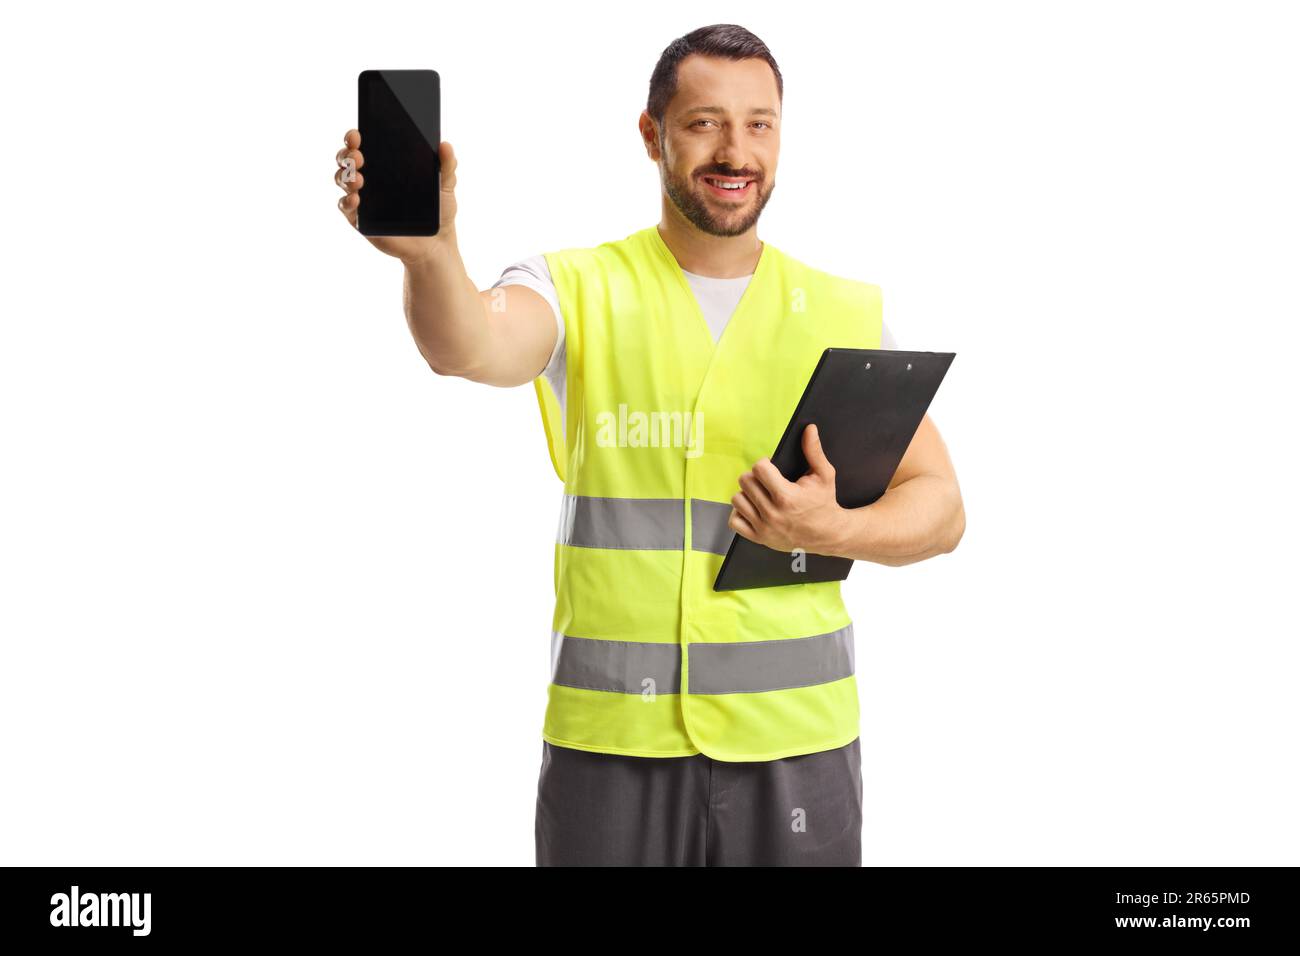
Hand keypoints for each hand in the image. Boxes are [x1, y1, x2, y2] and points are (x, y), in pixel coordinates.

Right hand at [334, 129, 458, 264]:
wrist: (437, 243)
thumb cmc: (439, 212)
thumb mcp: (445, 186)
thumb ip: (447, 165)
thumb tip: (446, 144)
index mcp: (385, 165)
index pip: (363, 145)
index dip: (354, 138)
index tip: (357, 134)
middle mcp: (369, 179)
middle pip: (347, 160)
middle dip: (347, 154)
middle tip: (358, 155)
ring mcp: (362, 199)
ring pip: (342, 180)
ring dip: (346, 176)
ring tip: (359, 178)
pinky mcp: (360, 220)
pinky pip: (344, 207)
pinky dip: (346, 201)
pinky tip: (356, 199)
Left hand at [729, 423, 846, 556]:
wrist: (828, 534)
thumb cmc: (824, 503)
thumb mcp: (824, 475)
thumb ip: (814, 451)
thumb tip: (809, 429)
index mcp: (787, 496)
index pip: (759, 469)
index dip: (764, 464)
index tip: (771, 468)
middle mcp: (772, 513)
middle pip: (745, 482)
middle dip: (755, 477)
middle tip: (766, 481)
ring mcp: (764, 527)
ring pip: (737, 500)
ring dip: (747, 494)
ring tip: (760, 494)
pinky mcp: (759, 538)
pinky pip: (734, 521)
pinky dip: (740, 513)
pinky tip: (753, 508)